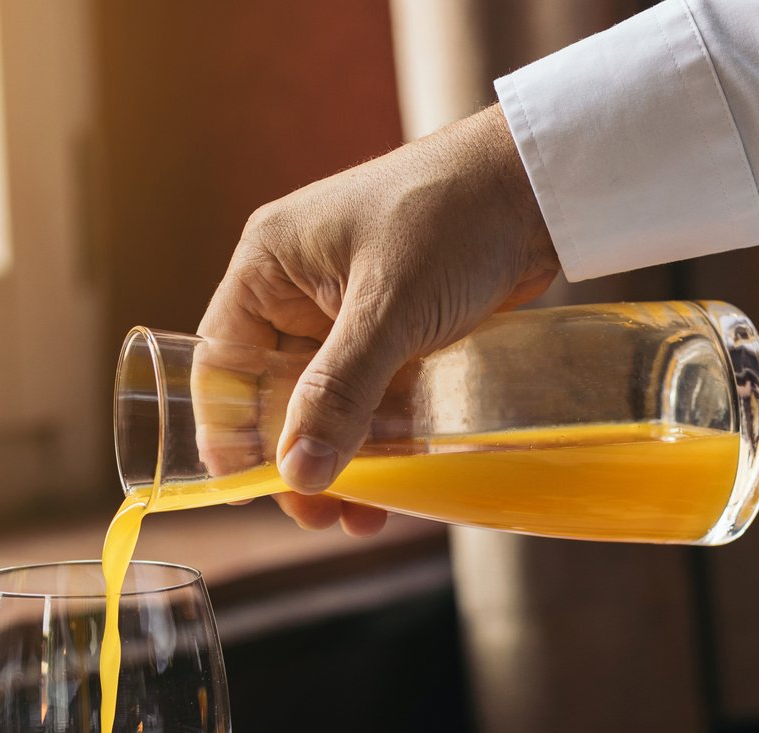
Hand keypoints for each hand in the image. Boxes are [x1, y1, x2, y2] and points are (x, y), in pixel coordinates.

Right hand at [199, 106, 560, 534]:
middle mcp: (299, 291)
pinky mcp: (400, 332)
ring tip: (365, 517)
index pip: (222, 365)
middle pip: (274, 395)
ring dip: (343, 460)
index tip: (257, 493)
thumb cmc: (451, 220)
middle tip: (323, 516)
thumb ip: (342, 393)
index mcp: (268, 267)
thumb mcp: (389, 310)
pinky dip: (382, 440)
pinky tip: (399, 483)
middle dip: (296, 459)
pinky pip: (374, 398)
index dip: (232, 434)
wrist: (536, 188)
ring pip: (328, 404)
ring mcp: (349, 313)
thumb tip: (301, 475)